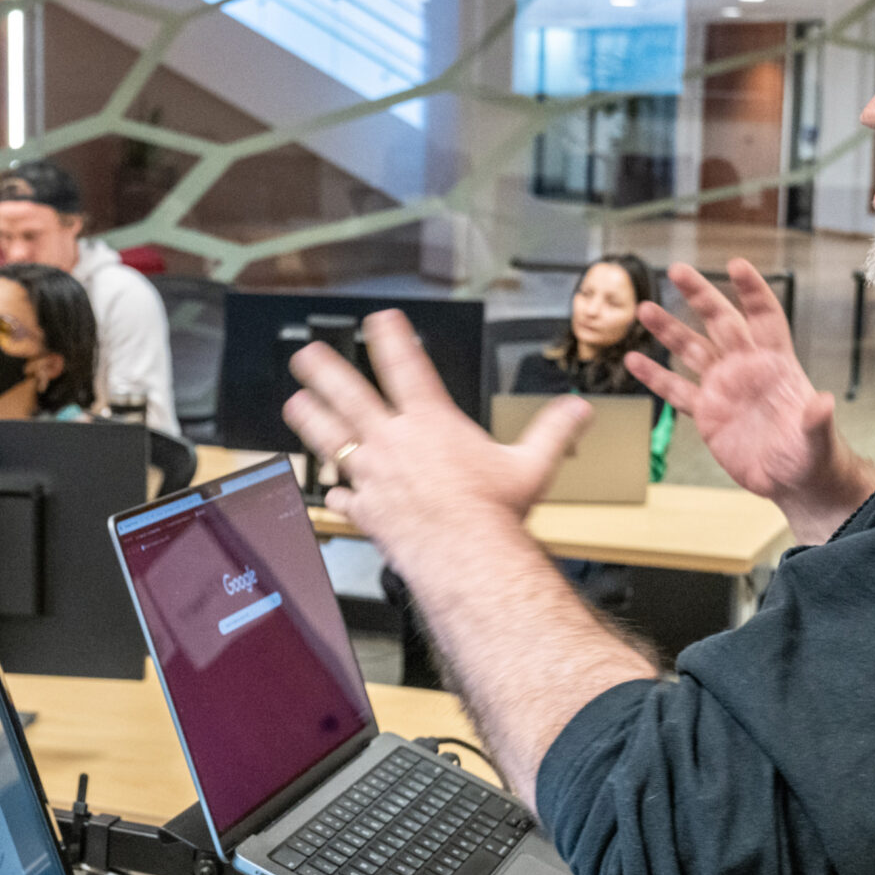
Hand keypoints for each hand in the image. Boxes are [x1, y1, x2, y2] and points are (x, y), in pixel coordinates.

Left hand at [283, 310, 592, 554]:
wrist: (465, 555)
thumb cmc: (494, 512)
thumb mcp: (532, 465)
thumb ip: (553, 432)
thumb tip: (580, 410)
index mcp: (431, 422)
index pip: (406, 367)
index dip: (391, 338)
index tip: (378, 319)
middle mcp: (394, 442)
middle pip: (349, 396)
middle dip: (324, 371)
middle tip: (306, 355)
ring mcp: (373, 475)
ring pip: (330, 440)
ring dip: (310, 420)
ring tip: (294, 404)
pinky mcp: (366, 509)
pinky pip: (342, 499)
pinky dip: (336, 495)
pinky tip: (329, 493)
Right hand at [626, 260, 874, 543]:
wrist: (795, 481)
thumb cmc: (813, 455)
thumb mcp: (818, 439)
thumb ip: (816, 420)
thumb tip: (824, 403)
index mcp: (777, 364)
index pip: (764, 317)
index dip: (752, 292)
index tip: (736, 266)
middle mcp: (746, 367)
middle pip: (721, 322)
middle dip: (700, 296)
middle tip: (677, 270)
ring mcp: (724, 388)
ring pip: (692, 350)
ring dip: (669, 329)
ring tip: (644, 308)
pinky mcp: (707, 413)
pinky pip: (677, 390)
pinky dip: (655, 376)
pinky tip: (634, 360)